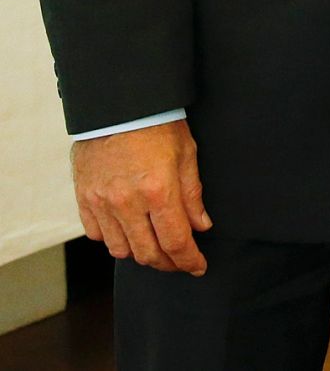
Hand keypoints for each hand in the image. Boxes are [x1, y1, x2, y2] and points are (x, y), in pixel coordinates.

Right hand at [72, 119, 211, 275]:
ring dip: (141, 254)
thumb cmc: (159, 125)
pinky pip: (97, 235)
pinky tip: (129, 231)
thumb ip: (192, 194)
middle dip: (168, 264)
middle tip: (181, 262)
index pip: (175, 241)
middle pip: (147, 253)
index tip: (198, 267)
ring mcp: (101, 203)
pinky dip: (115, 239)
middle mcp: (127, 202)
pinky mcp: (84, 199)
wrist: (119, 106)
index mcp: (158, 190)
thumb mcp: (187, 154)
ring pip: (121, 250)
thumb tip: (201, 226)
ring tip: (156, 248)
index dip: (189, 260)